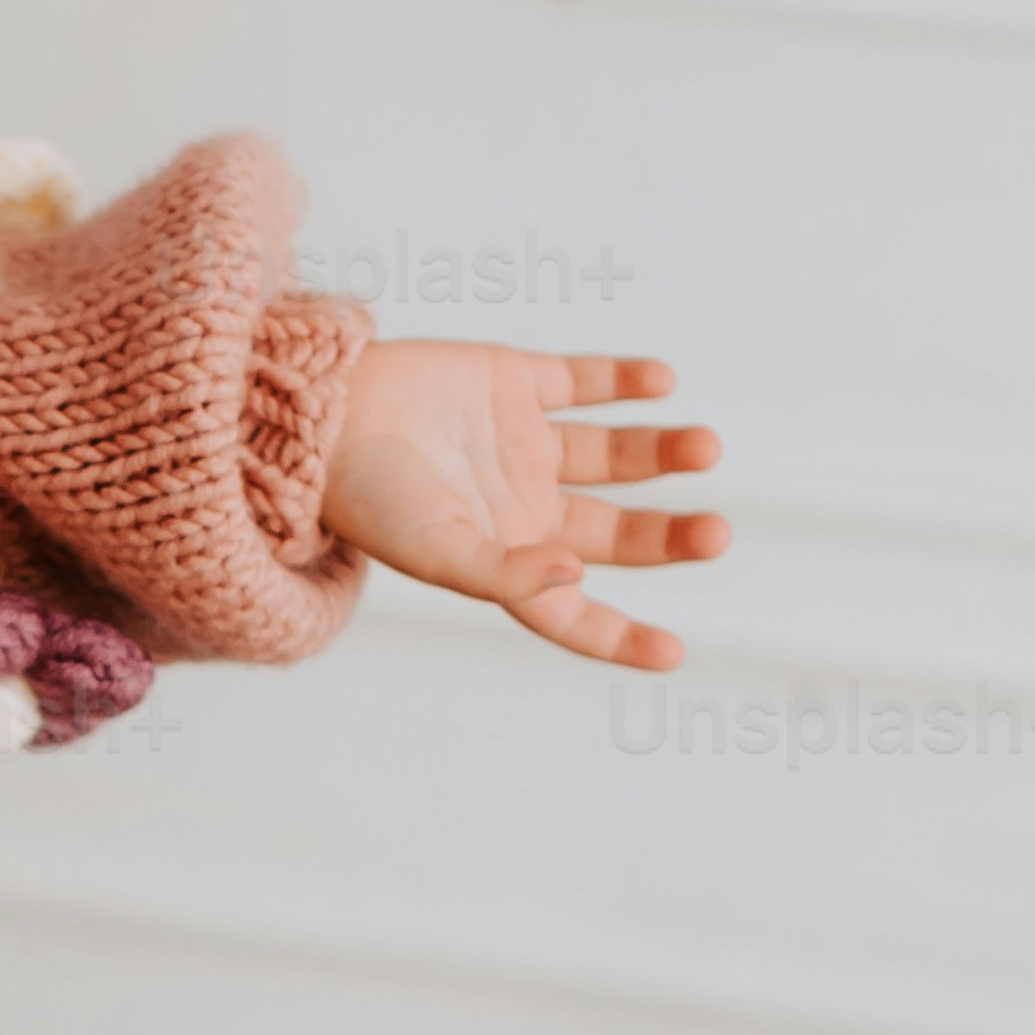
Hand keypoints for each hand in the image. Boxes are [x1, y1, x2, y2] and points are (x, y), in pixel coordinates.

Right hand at [315, 347, 726, 677]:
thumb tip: (576, 576)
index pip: (571, 612)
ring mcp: (522, 443)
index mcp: (501, 558)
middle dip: (668, 537)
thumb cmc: (363, 495)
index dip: (620, 638)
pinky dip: (625, 381)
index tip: (673, 653)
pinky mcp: (514, 382)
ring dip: (662, 452)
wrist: (319, 412)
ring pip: (615, 455)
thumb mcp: (432, 550)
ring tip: (704, 446)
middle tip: (716, 534)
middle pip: (615, 533)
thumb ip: (503, 573)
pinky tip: (660, 383)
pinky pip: (583, 382)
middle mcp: (521, 505)